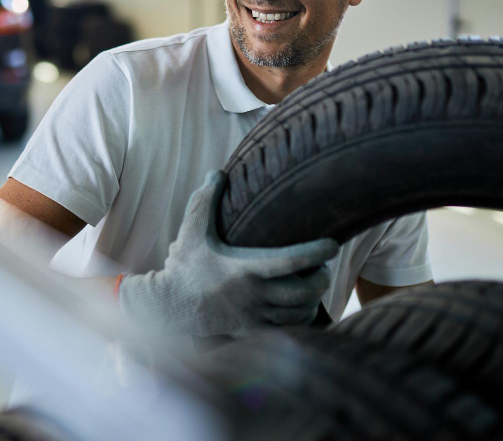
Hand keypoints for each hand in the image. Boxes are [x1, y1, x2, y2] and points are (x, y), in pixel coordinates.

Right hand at [118, 170, 338, 336]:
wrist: (169, 306)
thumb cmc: (184, 263)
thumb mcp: (192, 229)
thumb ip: (205, 199)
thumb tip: (218, 172)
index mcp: (244, 268)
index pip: (292, 261)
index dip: (317, 252)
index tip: (333, 243)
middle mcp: (253, 295)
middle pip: (305, 291)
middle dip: (321, 277)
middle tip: (322, 265)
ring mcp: (254, 316)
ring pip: (300, 312)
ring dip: (313, 298)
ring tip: (314, 282)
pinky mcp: (251, 330)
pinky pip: (288, 328)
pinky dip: (302, 317)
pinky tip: (302, 305)